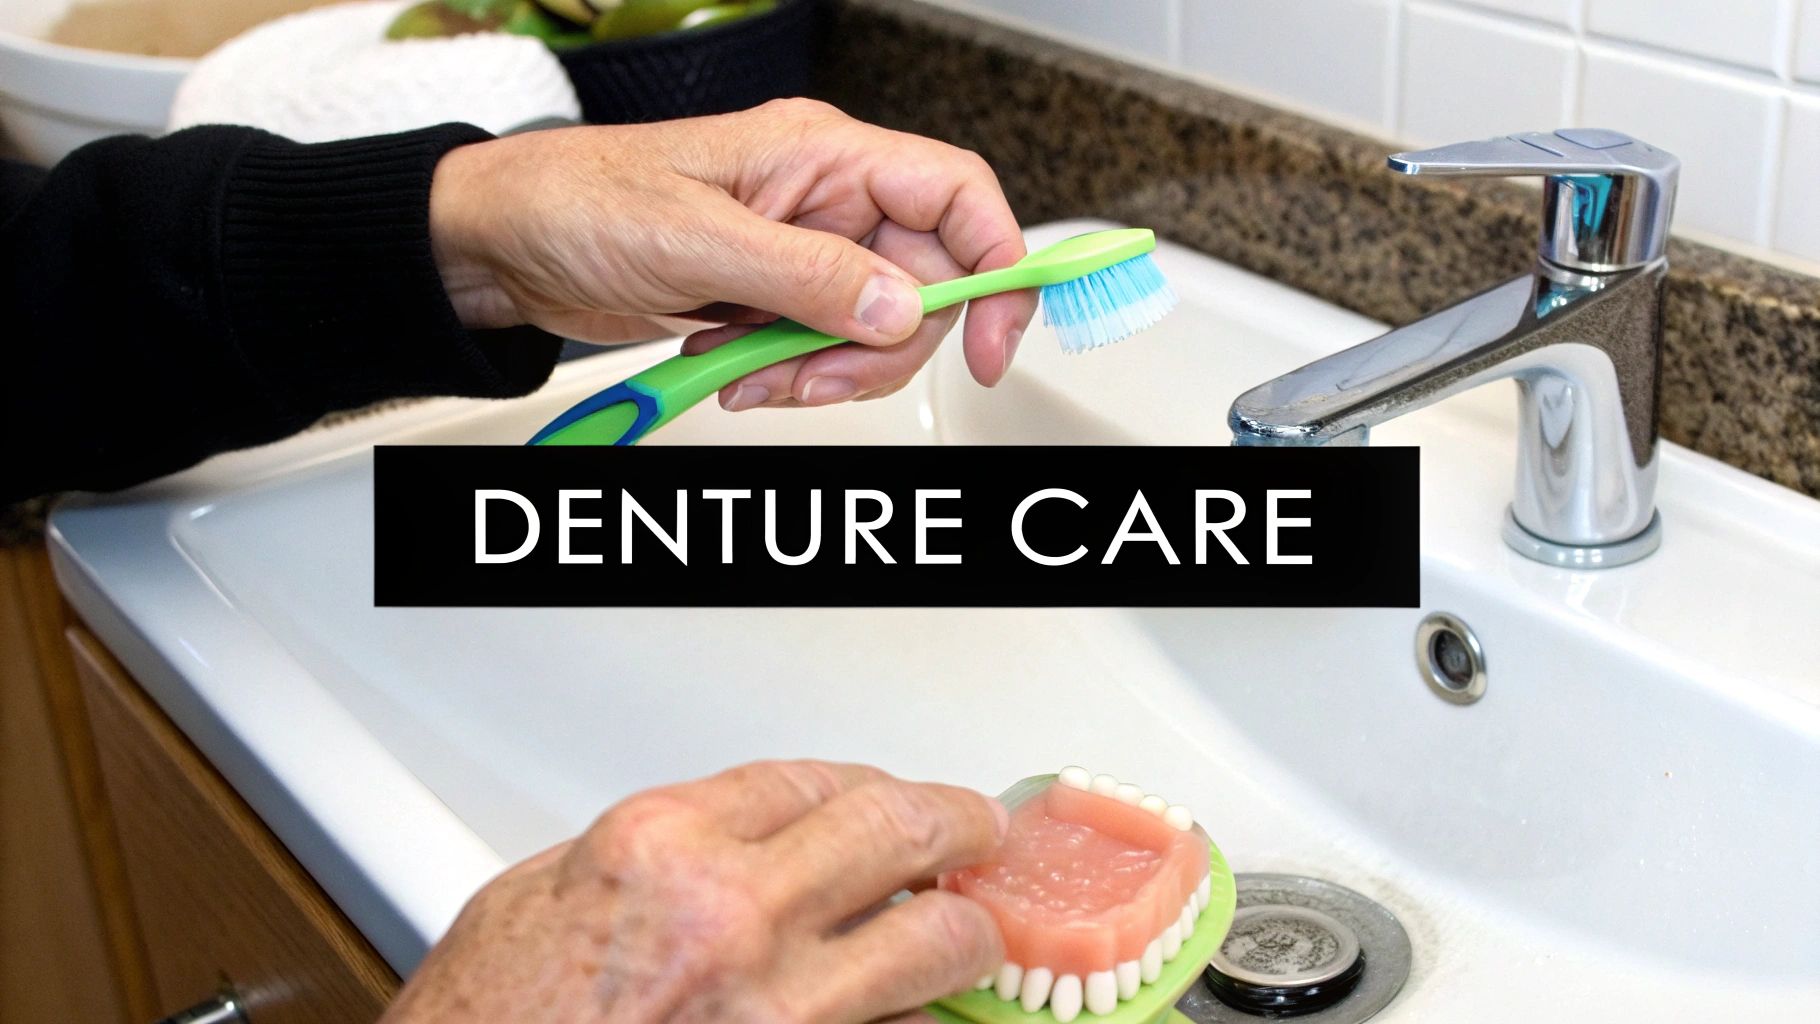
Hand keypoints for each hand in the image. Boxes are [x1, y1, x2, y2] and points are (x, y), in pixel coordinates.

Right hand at [379, 760, 1007, 1023]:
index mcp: (658, 849)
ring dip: (963, 936)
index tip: (890, 796)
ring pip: (937, 944)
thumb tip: (728, 841)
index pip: (811, 778)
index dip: (869, 783)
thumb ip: (646, 857)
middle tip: (981, 834)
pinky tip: (913, 1017)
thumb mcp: (533, 900)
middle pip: (901, 830)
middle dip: (961, 825)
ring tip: (966, 935)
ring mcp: (778, 1014)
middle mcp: (730, 918)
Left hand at [429, 99, 1036, 410]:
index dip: (996, 266)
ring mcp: (803, 253)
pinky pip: (822, 352)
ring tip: (751, 374)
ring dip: (825, 372)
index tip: (996, 341)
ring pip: (875, 331)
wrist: (504, 246)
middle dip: (879, 349)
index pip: (958, 197)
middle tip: (811, 375)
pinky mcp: (773, 298)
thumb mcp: (694, 240)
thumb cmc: (576, 201)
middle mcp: (828, 201)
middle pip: (926, 285)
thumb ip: (805, 277)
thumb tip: (899, 308)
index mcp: (825, 156)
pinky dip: (789, 378)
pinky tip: (731, 370)